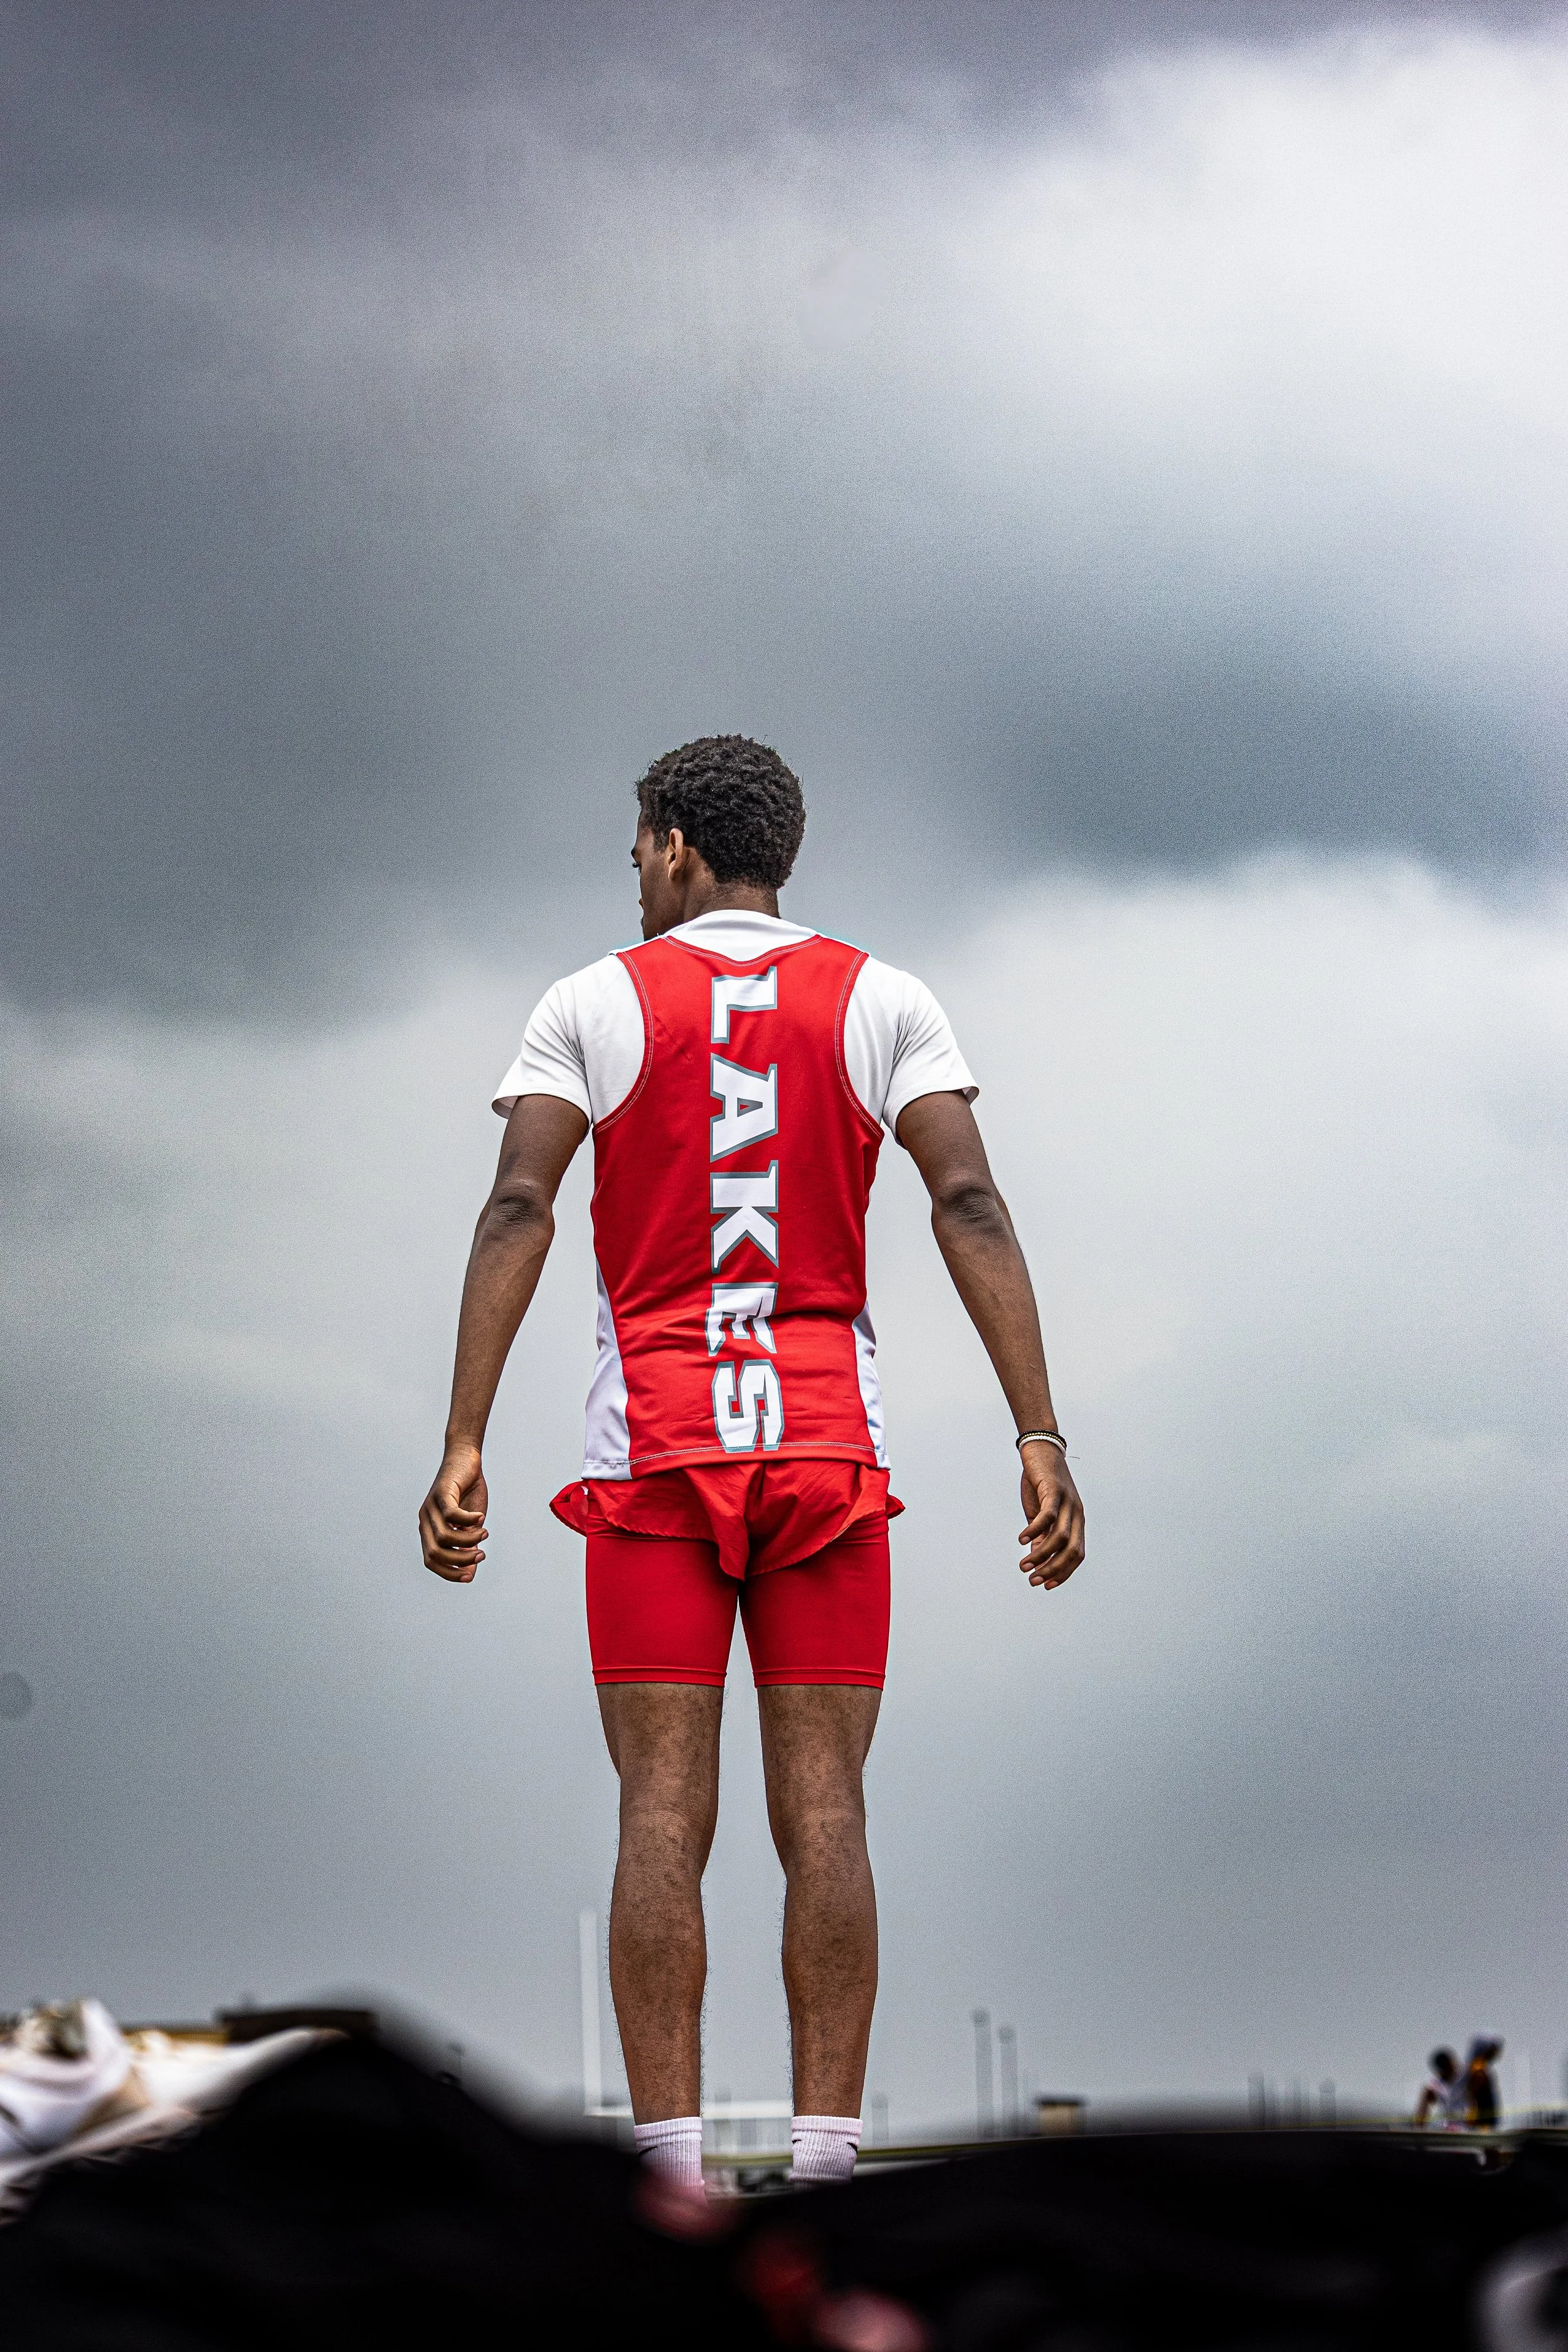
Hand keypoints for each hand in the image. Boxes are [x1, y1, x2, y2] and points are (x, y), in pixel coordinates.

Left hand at [420, 1444, 489, 1582]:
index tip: (470, 1576)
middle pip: (436, 1552)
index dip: (448, 1572)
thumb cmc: (468, 1494)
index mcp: (428, 1531)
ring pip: (443, 1537)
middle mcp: (425, 1520)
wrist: (466, 1460)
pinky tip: (481, 1518)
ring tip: (484, 1534)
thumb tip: (469, 1573)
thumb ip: (467, 1546)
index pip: (430, 1561)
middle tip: (481, 1555)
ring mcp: (430, 1506)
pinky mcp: (441, 1493)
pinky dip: (468, 1521)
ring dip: (468, 1540)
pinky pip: (452, 1515)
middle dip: (460, 1560)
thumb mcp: (469, 1526)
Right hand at [1017, 1442, 1084, 1590]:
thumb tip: (1036, 1558)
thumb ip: (1042, 1535)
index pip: (1076, 1555)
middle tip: (1033, 1580)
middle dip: (1053, 1569)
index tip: (1046, 1585)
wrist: (1039, 1451)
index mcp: (1076, 1521)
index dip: (1063, 1572)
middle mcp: (1077, 1514)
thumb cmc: (1040, 1484)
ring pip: (1060, 1537)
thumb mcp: (1041, 1513)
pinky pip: (1048, 1516)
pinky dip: (1035, 1530)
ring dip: (1041, 1554)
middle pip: (1071, 1550)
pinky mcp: (1055, 1490)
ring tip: (1023, 1565)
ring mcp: (1068, 1502)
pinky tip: (1021, 1539)